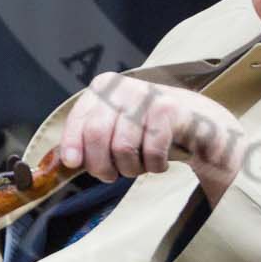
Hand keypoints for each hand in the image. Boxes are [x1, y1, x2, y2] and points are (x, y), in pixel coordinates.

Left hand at [58, 73, 247, 205]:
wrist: (200, 125)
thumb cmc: (150, 131)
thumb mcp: (116, 129)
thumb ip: (89, 141)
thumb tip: (60, 163)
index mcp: (104, 87)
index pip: (79, 119)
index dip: (73, 144)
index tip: (73, 163)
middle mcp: (123, 87)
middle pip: (97, 135)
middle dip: (103, 165)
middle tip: (114, 174)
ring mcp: (147, 95)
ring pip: (123, 148)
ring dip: (132, 168)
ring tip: (142, 163)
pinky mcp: (169, 110)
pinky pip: (151, 151)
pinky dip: (155, 165)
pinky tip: (162, 159)